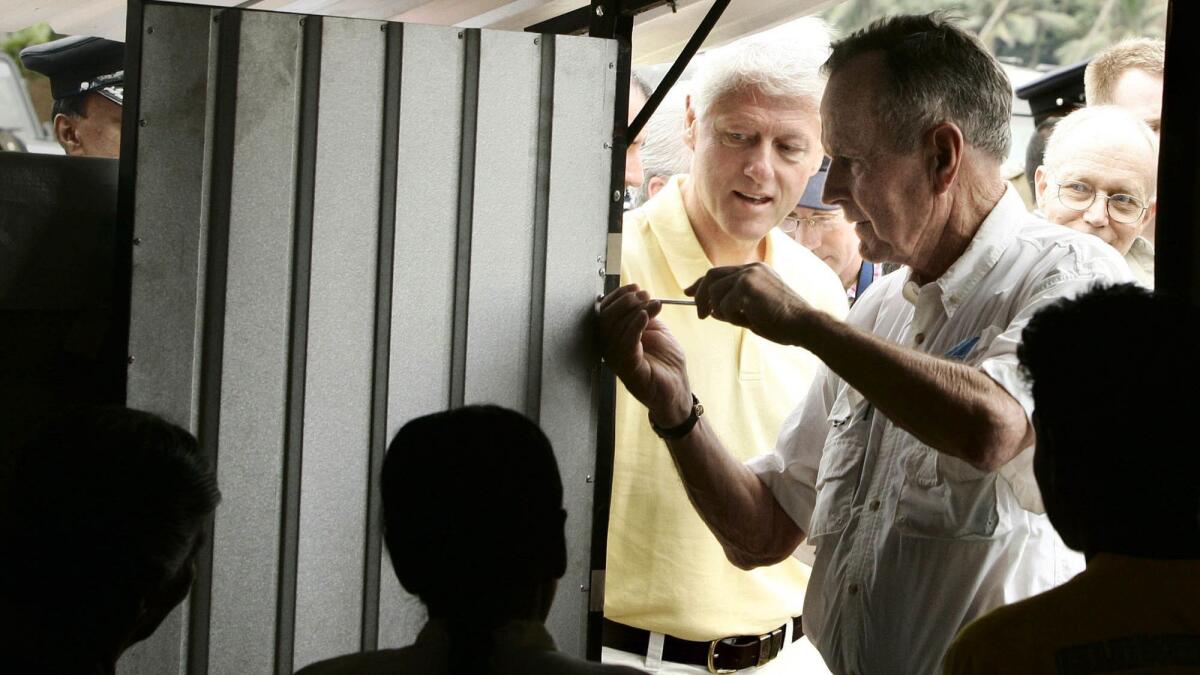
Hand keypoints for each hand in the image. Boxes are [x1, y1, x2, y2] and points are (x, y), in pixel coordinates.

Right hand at [596, 284, 693, 425]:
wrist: (677, 388)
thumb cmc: (666, 363)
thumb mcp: (655, 331)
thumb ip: (643, 315)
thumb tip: (639, 295)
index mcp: (614, 339)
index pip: (605, 312)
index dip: (617, 296)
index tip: (635, 287)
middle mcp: (610, 349)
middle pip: (605, 318)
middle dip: (625, 302)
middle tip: (644, 295)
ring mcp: (617, 360)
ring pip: (614, 329)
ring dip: (634, 311)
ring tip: (652, 304)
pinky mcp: (628, 368)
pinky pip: (626, 343)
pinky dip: (635, 326)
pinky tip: (646, 315)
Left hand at [684, 263, 812, 345]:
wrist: (805, 325)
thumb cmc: (784, 323)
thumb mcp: (754, 311)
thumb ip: (733, 306)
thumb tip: (710, 310)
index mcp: (754, 270)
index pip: (719, 272)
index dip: (701, 283)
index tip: (688, 292)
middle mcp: (751, 268)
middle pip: (711, 276)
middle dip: (699, 296)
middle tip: (700, 315)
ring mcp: (749, 275)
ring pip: (715, 293)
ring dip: (721, 312)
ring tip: (740, 320)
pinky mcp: (747, 287)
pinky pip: (724, 305)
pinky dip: (732, 317)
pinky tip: (751, 320)